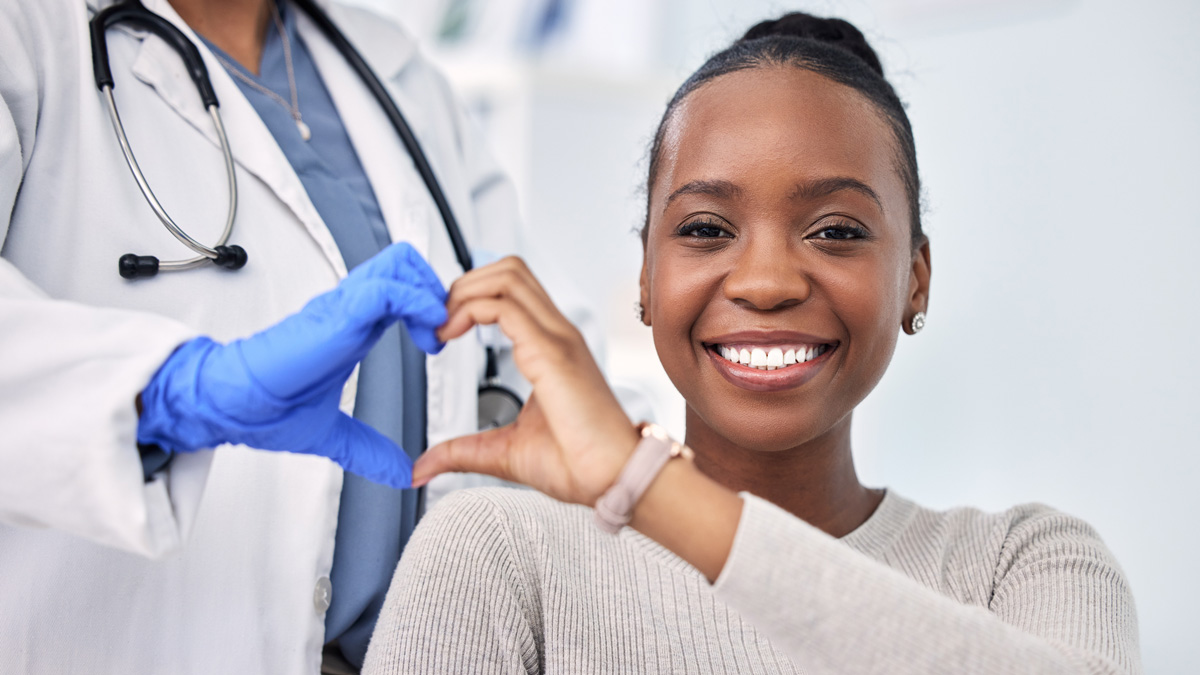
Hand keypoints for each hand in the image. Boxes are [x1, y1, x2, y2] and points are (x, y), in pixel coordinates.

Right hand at [137, 242, 446, 487]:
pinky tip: (426, 334)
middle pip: (403, 263)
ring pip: (398, 265)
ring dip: (429, 294)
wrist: (230, 406)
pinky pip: (385, 291)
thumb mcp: (334, 434)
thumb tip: (399, 472)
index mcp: (352, 326)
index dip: (429, 304)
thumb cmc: (266, 408)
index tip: (439, 342)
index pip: (400, 287)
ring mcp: (341, 308)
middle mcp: (349, 309)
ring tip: (435, 333)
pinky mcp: (335, 318)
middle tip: (443, 330)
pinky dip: (415, 304)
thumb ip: (369, 450)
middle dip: (435, 288)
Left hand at [411, 257, 638, 505]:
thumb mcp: (504, 452)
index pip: (511, 291)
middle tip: (437, 322)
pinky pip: (504, 307)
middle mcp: (557, 334)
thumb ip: (462, 452)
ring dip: (464, 291)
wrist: (614, 479)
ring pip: (507, 275)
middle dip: (463, 285)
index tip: (441, 329)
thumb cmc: (578, 464)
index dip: (470, 297)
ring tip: (442, 325)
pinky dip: (469, 309)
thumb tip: (423, 468)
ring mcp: (557, 339)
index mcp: (551, 347)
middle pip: (509, 269)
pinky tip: (450, 334)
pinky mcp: (551, 353)